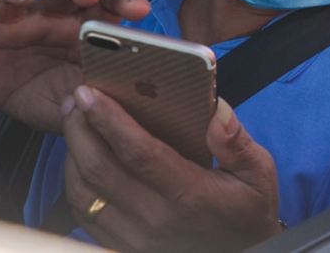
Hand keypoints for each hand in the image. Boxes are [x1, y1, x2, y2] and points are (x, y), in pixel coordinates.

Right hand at [0, 0, 150, 133]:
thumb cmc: (34, 93)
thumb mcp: (66, 109)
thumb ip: (91, 111)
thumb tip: (122, 119)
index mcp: (93, 41)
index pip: (123, 25)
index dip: (141, 31)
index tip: (161, 37)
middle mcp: (71, 21)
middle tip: (135, 7)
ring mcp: (39, 15)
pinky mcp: (2, 17)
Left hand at [61, 86, 281, 252]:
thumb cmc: (248, 213)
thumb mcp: (258, 175)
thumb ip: (237, 142)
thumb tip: (216, 110)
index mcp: (190, 195)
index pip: (138, 152)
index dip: (109, 120)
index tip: (91, 92)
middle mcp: (156, 219)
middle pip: (99, 169)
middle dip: (79, 128)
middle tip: (76, 98)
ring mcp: (136, 237)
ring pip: (84, 193)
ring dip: (72, 154)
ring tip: (75, 123)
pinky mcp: (125, 247)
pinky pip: (85, 216)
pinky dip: (75, 184)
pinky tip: (80, 160)